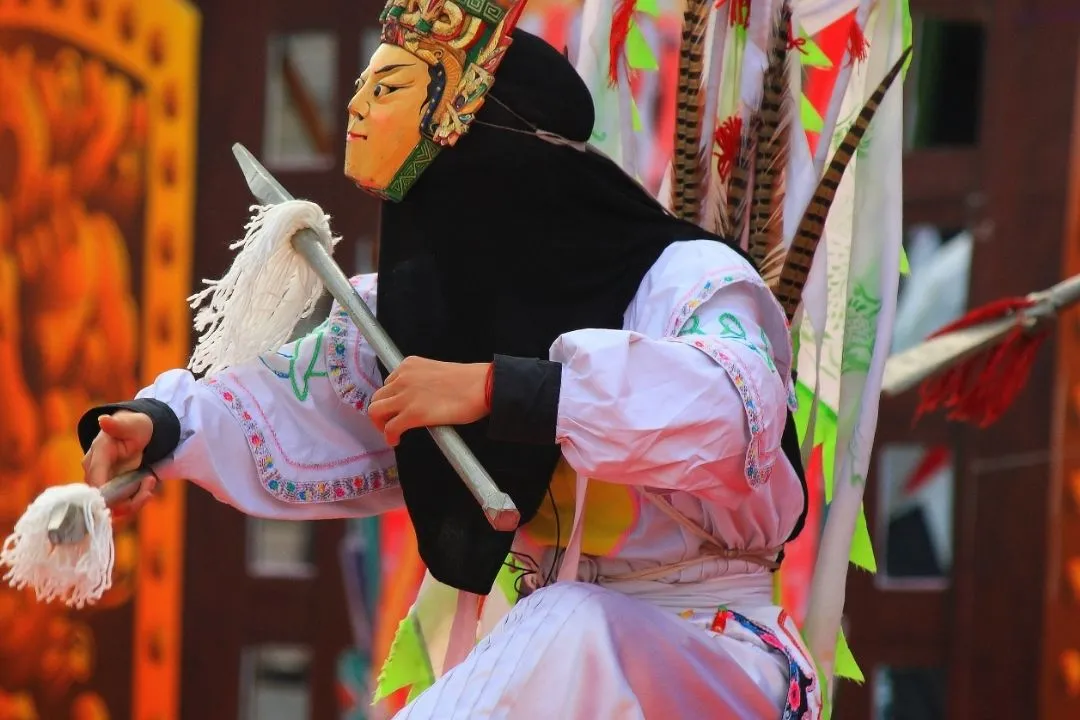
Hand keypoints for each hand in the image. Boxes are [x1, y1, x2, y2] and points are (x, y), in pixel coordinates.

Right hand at [81, 411, 156, 514]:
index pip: (96, 480)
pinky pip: (121, 505)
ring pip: (113, 506)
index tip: (130, 493)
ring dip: (135, 501)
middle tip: (150, 482)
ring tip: (151, 481)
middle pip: (104, 498)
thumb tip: (103, 420)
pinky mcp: (113, 490)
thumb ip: (116, 425)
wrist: (140, 432)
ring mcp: (104, 482)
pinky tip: (149, 486)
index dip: (108, 493)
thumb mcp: (129, 423)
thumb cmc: (133, 426)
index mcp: (97, 456)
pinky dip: (136, 500)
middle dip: (129, 498)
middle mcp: (95, 472)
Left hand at [368, 356, 489, 445]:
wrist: (482, 386)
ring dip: (380, 424)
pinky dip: (389, 437)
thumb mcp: (437, 371)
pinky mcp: (412, 414)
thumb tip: (421, 398)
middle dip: (381, 412)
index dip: (391, 398)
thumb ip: (422, 381)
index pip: (388, 382)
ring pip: (376, 411)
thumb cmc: (469, 381)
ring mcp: (406, 396)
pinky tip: (396, 441)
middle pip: (378, 397)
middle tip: (389, 422)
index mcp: (409, 364)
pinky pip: (390, 428)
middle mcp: (403, 377)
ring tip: (390, 432)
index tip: (396, 407)